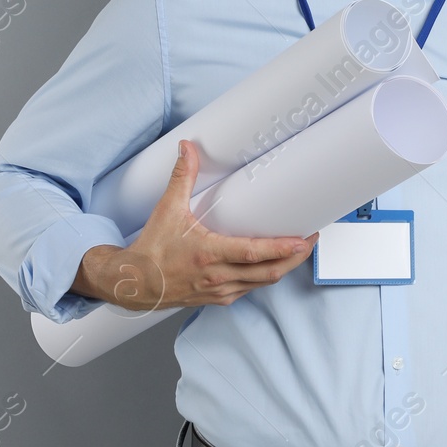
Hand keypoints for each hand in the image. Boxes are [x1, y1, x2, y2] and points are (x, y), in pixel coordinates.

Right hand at [92, 139, 319, 310]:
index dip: (283, 248)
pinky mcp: (219, 298)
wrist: (135, 283)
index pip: (254, 254)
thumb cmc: (152, 249)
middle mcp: (218, 277)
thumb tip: (188, 148)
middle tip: (311, 241)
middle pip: (269, 272)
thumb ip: (182, 177)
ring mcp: (220, 291)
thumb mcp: (167, 209)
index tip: (303, 239)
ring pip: (263, 283)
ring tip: (299, 250)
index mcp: (208, 254)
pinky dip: (265, 277)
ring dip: (284, 268)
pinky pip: (250, 289)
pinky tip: (272, 264)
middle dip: (295, 258)